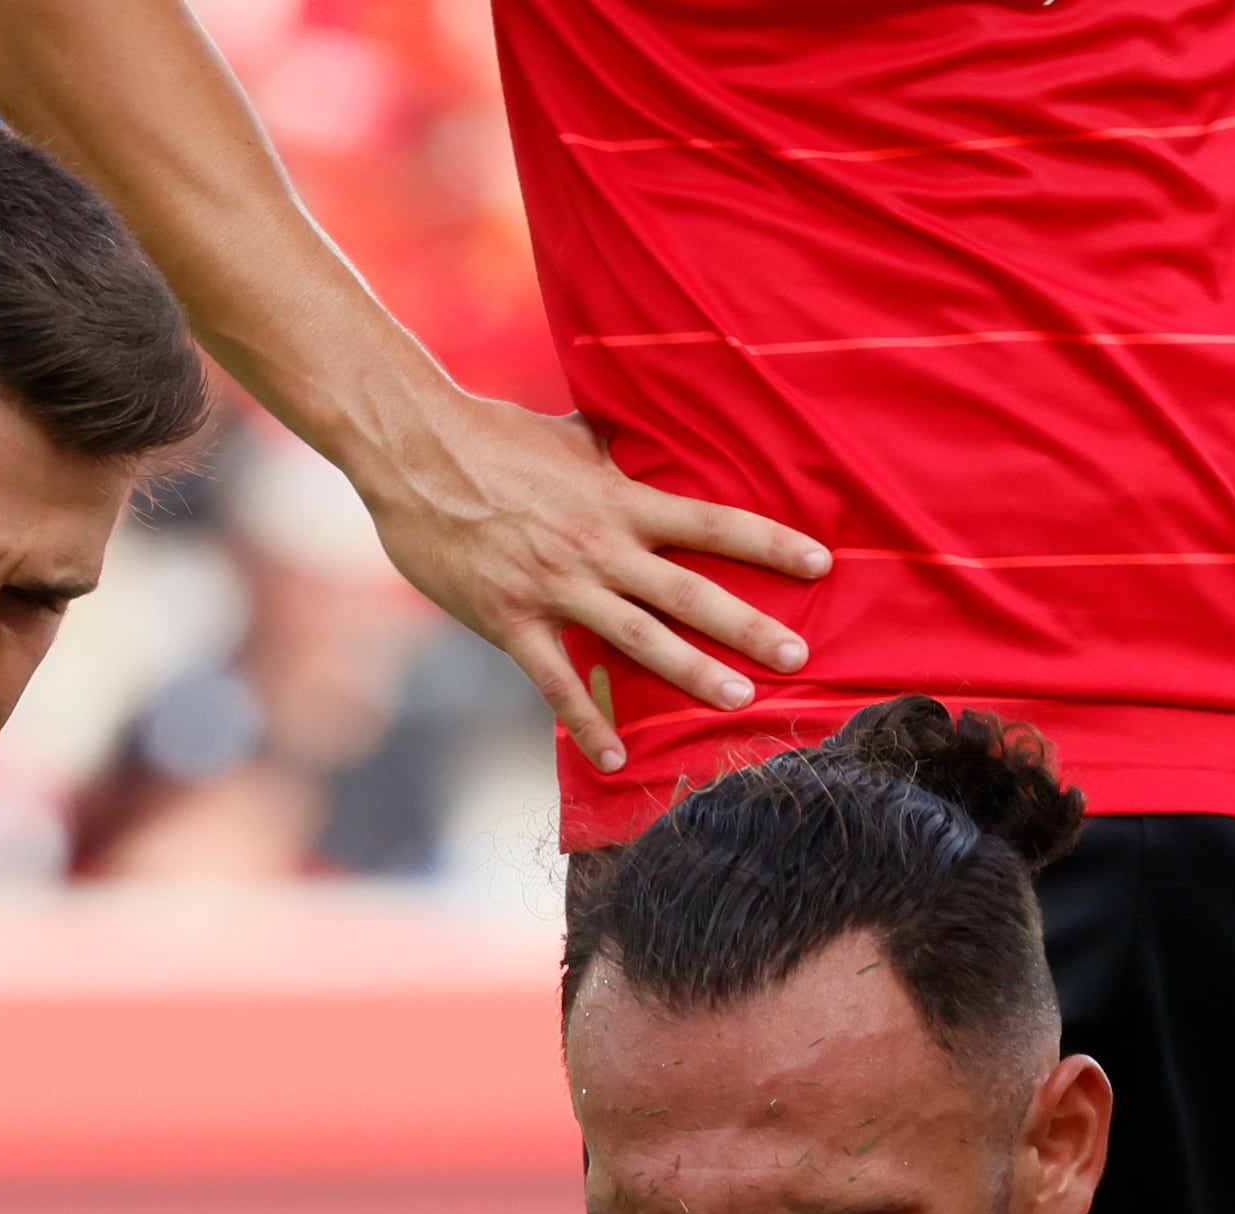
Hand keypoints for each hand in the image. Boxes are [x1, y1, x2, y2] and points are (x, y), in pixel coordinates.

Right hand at [356, 389, 830, 773]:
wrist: (414, 450)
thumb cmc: (491, 436)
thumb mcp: (568, 437)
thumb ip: (613, 454)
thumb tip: (642, 440)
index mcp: (618, 500)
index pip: (711, 522)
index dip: (769, 543)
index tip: (820, 563)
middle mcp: (599, 547)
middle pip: (690, 591)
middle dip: (748, 625)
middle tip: (799, 656)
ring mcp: (557, 587)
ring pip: (639, 639)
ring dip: (692, 673)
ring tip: (740, 701)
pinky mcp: (511, 619)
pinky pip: (557, 681)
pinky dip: (587, 721)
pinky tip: (614, 756)